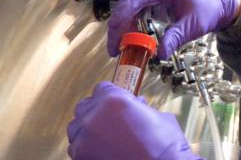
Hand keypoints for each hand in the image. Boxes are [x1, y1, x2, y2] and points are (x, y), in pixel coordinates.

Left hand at [67, 81, 197, 159]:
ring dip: (89, 128)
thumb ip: (140, 108)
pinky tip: (102, 149)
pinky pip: (76, 147)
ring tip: (105, 135)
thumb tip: (138, 107)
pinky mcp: (81, 158)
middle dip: (97, 109)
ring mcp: (85, 140)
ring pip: (76, 127)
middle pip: (85, 105)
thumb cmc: (163, 148)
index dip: (112, 93)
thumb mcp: (158, 117)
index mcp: (114, 101)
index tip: (116, 100)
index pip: (102, 88)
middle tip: (111, 117)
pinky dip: (86, 147)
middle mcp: (94, 118)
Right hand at [108, 0, 239, 58]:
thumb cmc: (207, 10)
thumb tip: (161, 54)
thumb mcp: (193, 26)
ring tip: (117, 48)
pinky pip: (134, 13)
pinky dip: (129, 26)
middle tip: (113, 47)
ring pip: (128, 8)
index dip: (125, 10)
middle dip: (118, 24)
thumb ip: (176, 37)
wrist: (216, 6)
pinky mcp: (151, 2)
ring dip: (120, 27)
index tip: (115, 28)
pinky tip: (127, 41)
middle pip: (129, 2)